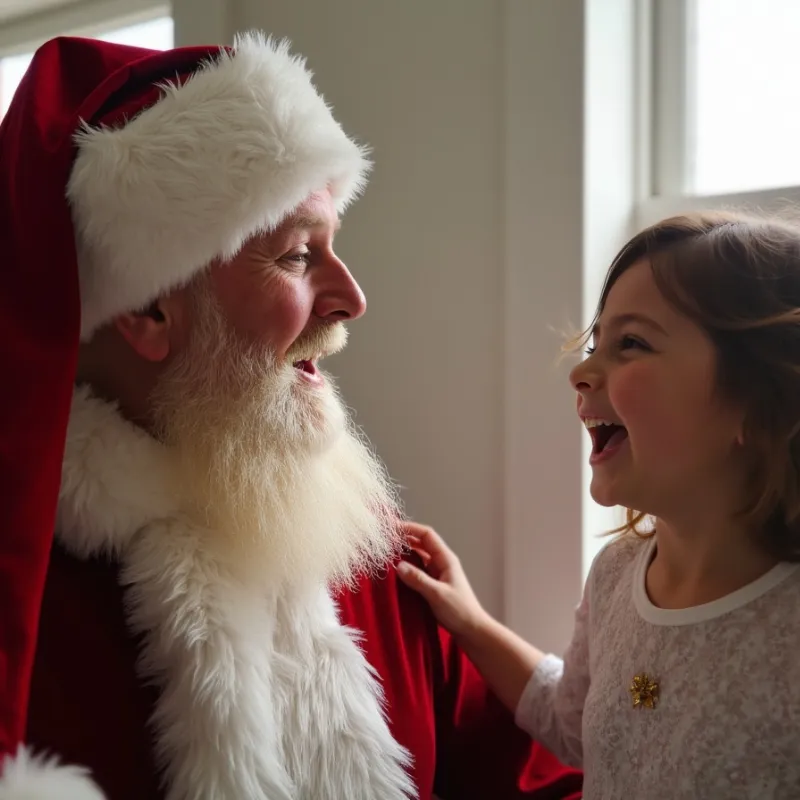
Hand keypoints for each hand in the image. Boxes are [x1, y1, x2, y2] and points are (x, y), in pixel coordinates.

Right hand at [396, 521, 490, 640]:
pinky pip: (417, 570)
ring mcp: (437, 573)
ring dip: (404, 553)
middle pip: (421, 543)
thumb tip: (398, 565)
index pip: (427, 535)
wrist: (471, 630)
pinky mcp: (432, 584)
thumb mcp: (437, 595)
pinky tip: (394, 571)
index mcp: (446, 559)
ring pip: (418, 556)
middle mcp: (441, 562)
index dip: (410, 528)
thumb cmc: (459, 611)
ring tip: (386, 553)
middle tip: (385, 539)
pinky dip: (406, 567)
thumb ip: (418, 579)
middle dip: (404, 538)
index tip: (392, 528)